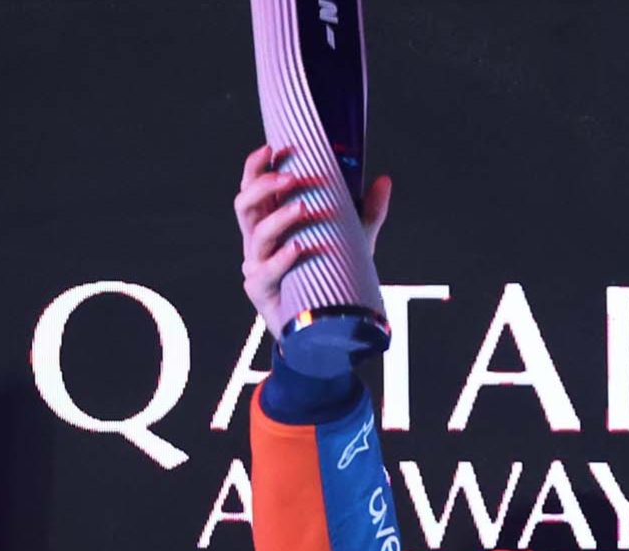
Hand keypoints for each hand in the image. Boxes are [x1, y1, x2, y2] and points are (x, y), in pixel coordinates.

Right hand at [233, 144, 392, 332]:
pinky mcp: (260, 290)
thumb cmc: (331, 275)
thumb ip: (368, 212)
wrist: (325, 324)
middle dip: (263, 186)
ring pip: (255, 235)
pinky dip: (282, 259)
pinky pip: (266, 271)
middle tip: (291, 178)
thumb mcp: (353, 241)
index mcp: (270, 221)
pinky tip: (299, 248)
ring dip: (278, 219)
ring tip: (302, 210)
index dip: (256, 167)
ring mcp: (256, 265)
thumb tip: (384, 179)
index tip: (272, 148)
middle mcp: (257, 240)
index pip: (253, 187)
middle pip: (244, 204)